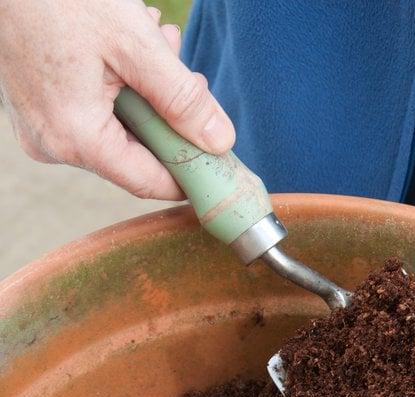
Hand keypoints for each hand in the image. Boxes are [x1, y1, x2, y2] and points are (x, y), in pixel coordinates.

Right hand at [0, 1, 234, 199]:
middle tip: (187, 71)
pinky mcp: (36, 110)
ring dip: (147, 92)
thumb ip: (181, 98)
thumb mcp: (134, 42)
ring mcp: (40, 129)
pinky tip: (126, 44)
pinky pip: (91, 113)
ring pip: (116, 130)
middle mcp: (53, 145)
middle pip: (135, 154)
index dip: (190, 173)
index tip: (220, 158)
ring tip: (156, 39)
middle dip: (169, 116)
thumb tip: (219, 141)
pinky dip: (118, 86)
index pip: (149, 182)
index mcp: (75, 138)